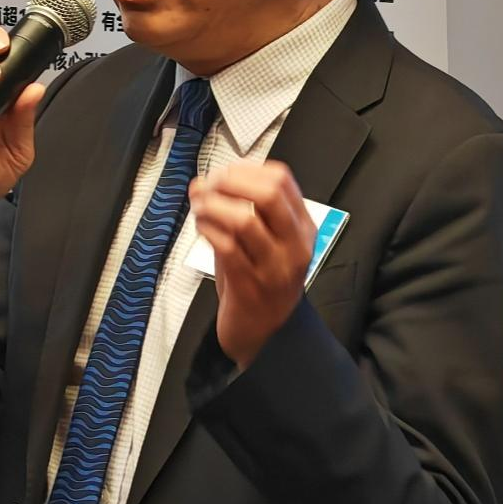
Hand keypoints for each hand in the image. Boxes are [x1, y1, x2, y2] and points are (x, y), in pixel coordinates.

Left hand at [189, 161, 315, 368]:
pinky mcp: (250, 285)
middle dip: (231, 182)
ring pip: (244, 219)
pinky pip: (226, 246)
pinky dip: (208, 229)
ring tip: (200, 207)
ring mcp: (274, 267)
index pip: (281, 180)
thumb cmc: (261, 282)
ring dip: (213, 206)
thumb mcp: (263, 241)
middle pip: (269, 194)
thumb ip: (239, 210)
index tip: (223, 172)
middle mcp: (294, 245)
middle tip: (210, 185)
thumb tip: (203, 181)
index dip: (246, 168)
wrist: (266, 335)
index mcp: (302, 228)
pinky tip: (201, 227)